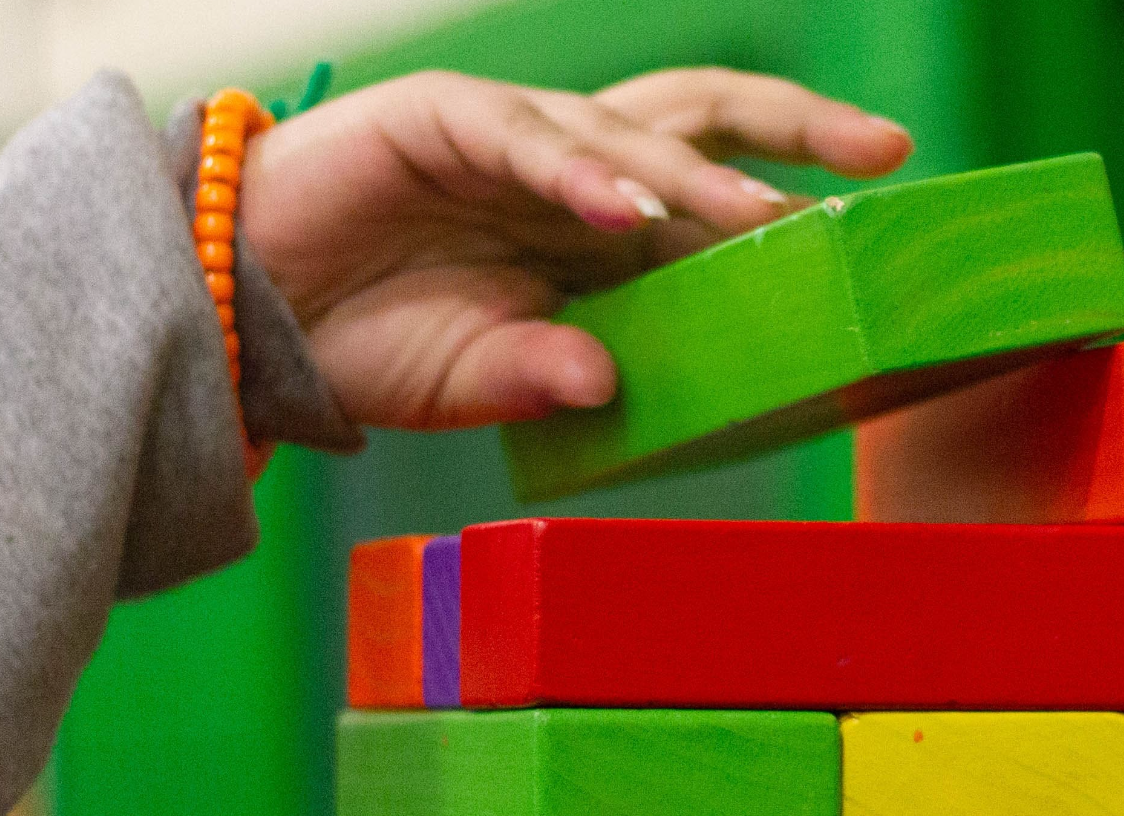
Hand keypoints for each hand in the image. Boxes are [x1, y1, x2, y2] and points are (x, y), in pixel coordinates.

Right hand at [241, 67, 912, 429]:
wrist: (238, 312)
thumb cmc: (360, 341)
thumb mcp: (474, 378)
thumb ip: (542, 379)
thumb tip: (609, 389)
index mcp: (592, 225)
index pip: (712, 192)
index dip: (792, 201)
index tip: (880, 227)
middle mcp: (569, 168)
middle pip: (703, 117)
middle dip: (796, 128)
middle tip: (885, 152)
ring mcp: (510, 137)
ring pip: (629, 129)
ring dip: (697, 175)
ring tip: (761, 217)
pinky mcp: (440, 120)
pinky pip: (526, 140)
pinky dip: (581, 174)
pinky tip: (630, 211)